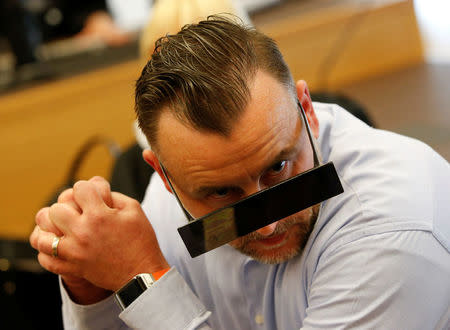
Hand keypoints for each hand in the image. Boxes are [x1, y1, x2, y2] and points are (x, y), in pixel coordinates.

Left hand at [30, 176, 168, 293]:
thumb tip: (95, 191)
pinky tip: (58, 246)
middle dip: (66, 207)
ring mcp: (74, 252)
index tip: (92, 196)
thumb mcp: (134, 210)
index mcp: (99, 215)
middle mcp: (82, 232)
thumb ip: (113, 195)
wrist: (142, 273)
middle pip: (55, 209)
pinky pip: (45, 260)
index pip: (78, 188)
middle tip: (77, 213)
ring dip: (50, 230)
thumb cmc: (141, 240)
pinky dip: (48, 253)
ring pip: (41, 236)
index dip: (86, 189)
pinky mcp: (72, 268)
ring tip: (61, 229)